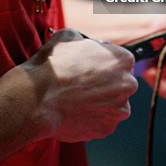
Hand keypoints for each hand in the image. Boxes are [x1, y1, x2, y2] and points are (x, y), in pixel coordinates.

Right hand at [15, 29, 137, 141]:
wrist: (38, 98)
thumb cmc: (54, 65)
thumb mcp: (70, 36)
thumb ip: (85, 40)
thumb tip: (83, 43)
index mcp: (123, 59)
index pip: (119, 60)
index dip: (103, 62)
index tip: (90, 66)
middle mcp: (127, 85)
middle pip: (119, 83)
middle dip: (105, 83)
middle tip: (83, 83)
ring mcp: (118, 109)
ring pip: (112, 104)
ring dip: (100, 102)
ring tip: (77, 99)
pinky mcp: (106, 129)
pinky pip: (102, 122)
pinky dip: (92, 118)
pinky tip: (75, 111)